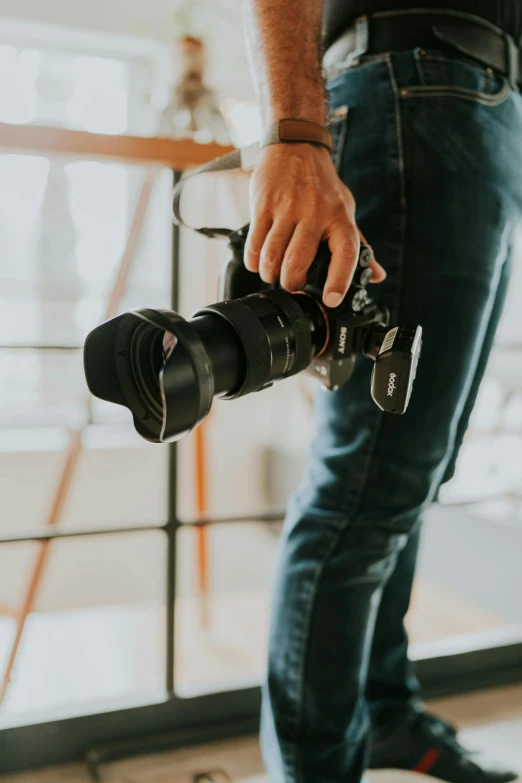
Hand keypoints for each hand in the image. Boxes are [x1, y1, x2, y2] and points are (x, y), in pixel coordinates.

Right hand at [245, 143, 385, 306]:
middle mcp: (315, 213)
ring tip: (273, 274)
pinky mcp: (263, 205)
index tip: (332, 300)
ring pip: (272, 257)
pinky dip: (253, 261)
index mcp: (340, 218)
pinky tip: (258, 261)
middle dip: (291, 283)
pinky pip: (254, 244)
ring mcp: (286, 209)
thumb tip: (377, 275)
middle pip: (297, 263)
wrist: (295, 145)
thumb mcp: (345, 210)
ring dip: (269, 275)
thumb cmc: (322, 184)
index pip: (345, 253)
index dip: (339, 280)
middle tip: (291, 284)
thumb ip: (359, 245)